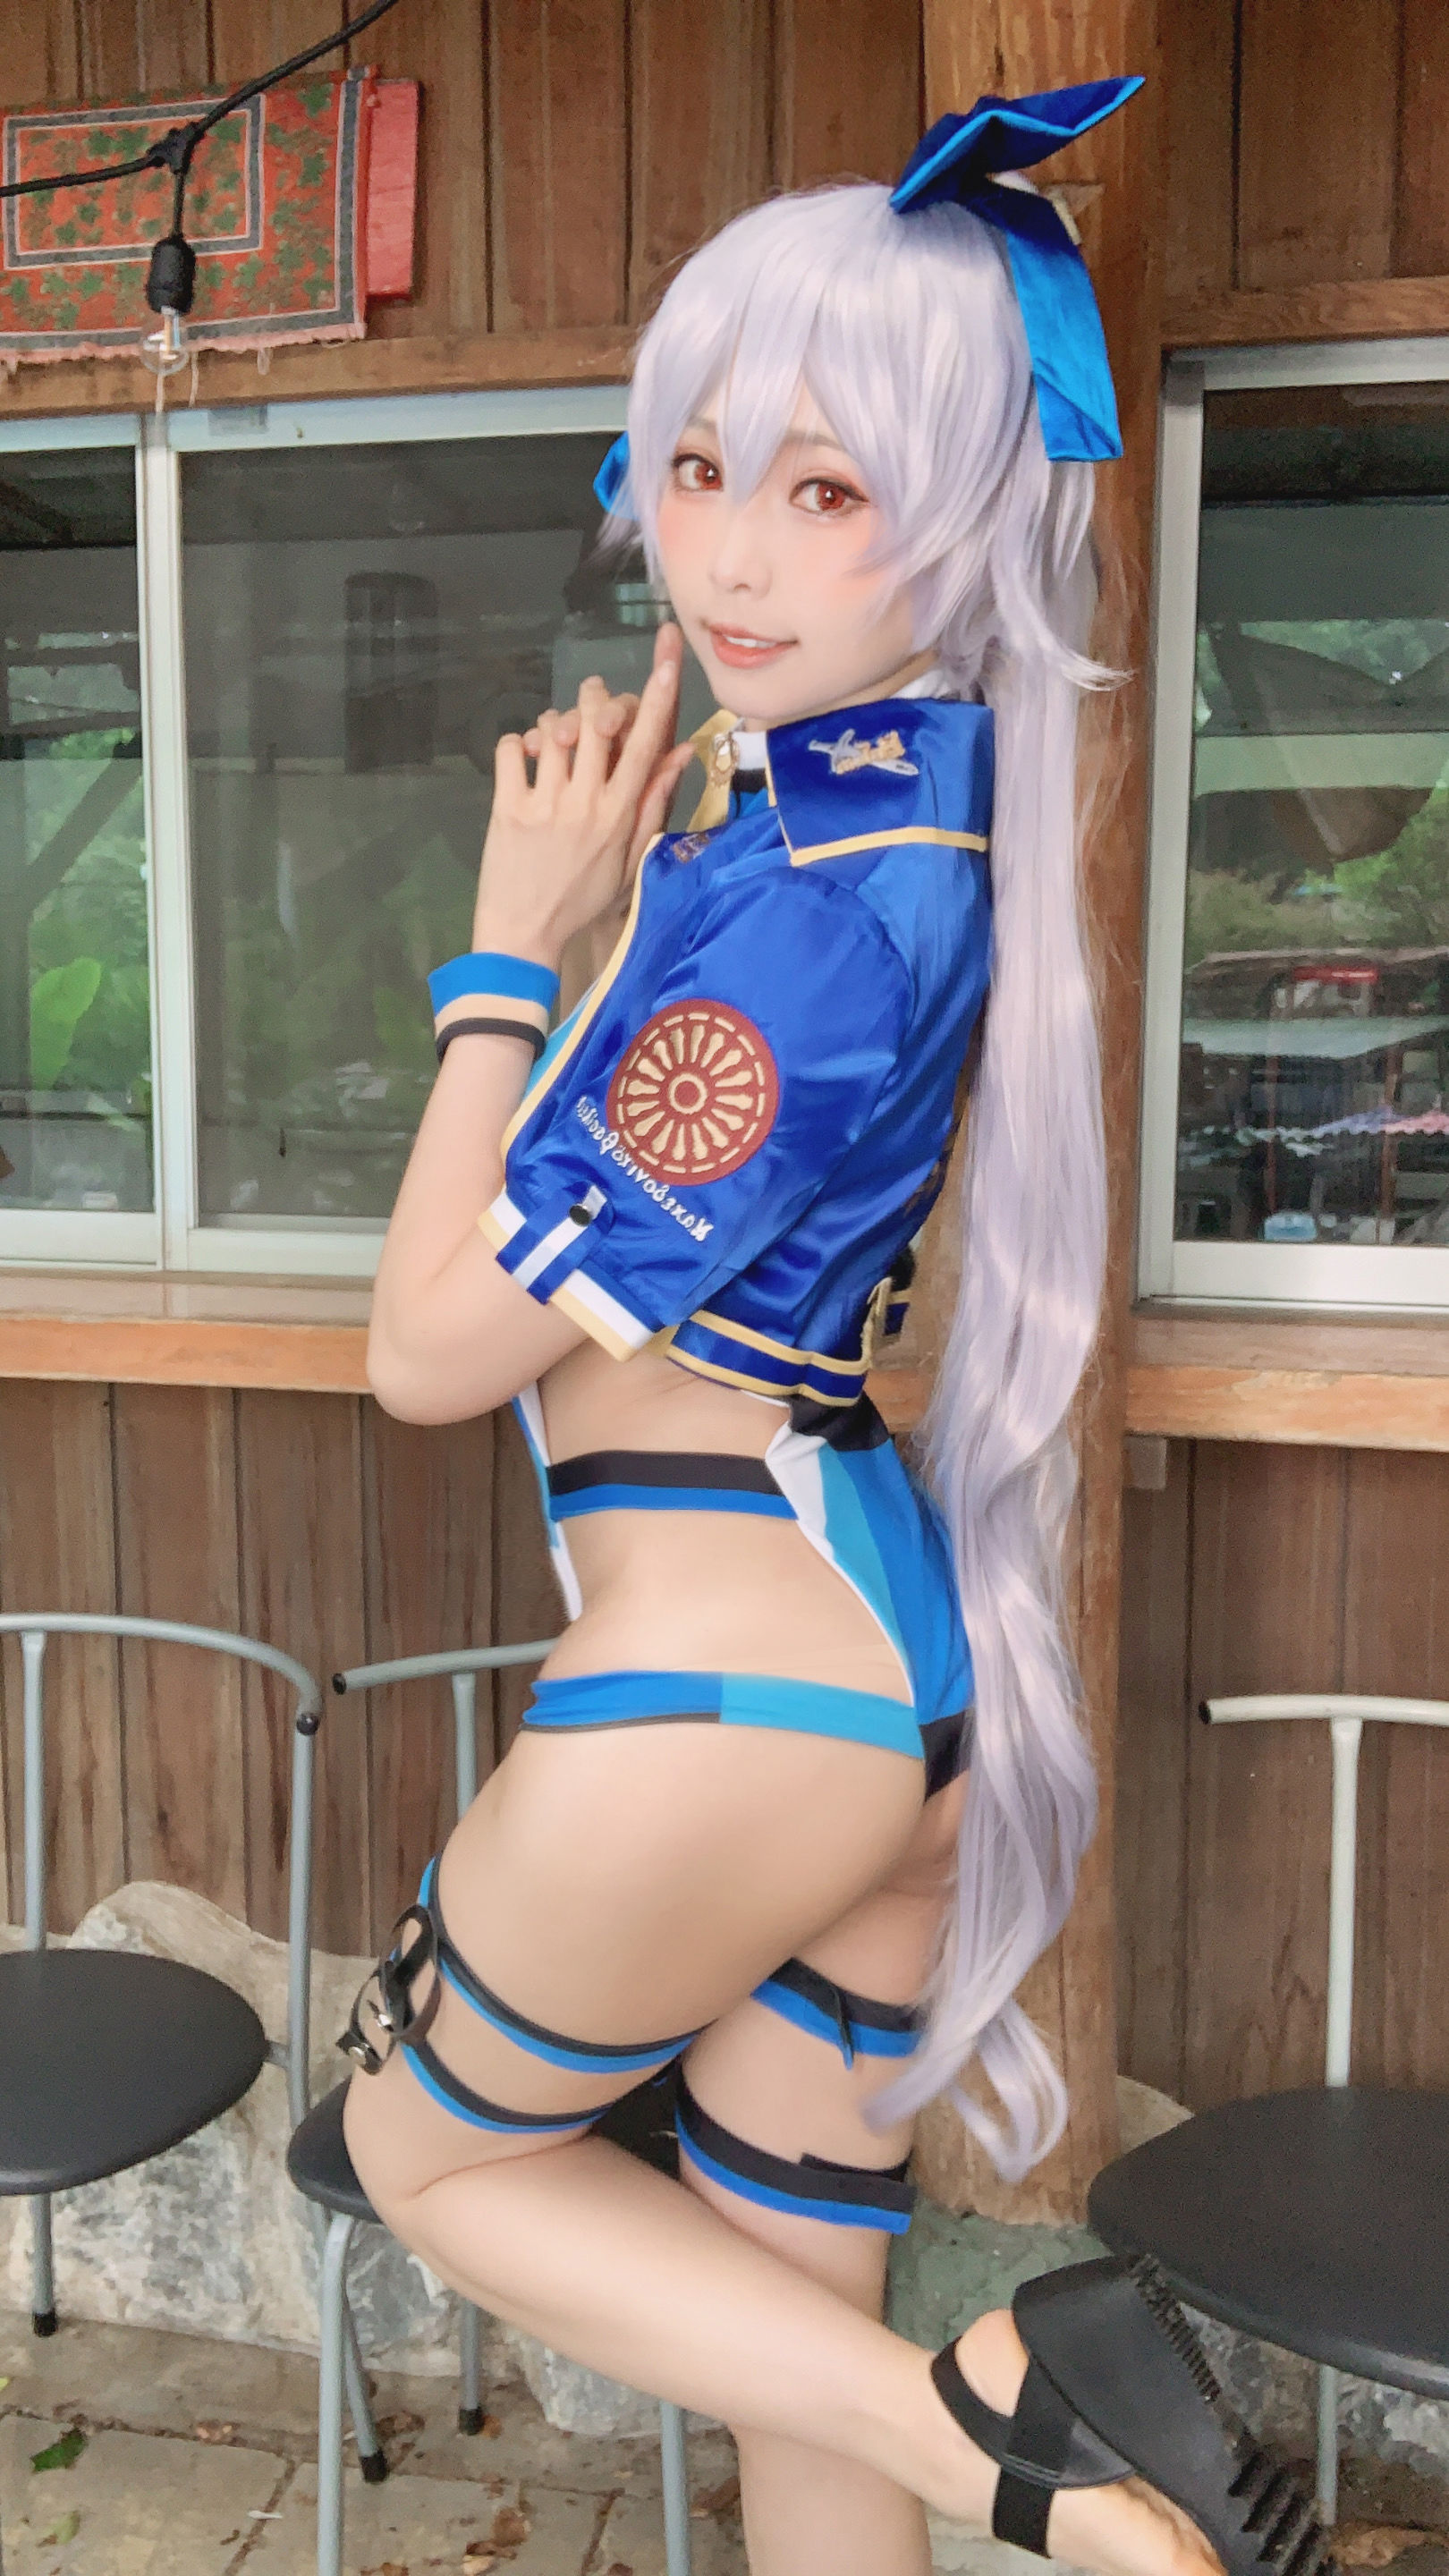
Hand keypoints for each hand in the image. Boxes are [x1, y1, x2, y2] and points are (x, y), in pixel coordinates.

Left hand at [472, 625, 694, 965]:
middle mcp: (586, 803)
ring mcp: (545, 804)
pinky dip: (518, 743)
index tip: (668, 657)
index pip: (645, 745)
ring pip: (556, 729)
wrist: (525, 934)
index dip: (658, 697)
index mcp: (619, 815)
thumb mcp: (629, 861)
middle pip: (596, 721)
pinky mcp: (508, 808)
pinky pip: (512, 749)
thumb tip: (681, 753)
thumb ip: (653, 804)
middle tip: (592, 708)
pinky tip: (525, 760)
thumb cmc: (581, 901)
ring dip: (558, 720)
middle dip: (596, 700)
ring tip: (557, 740)